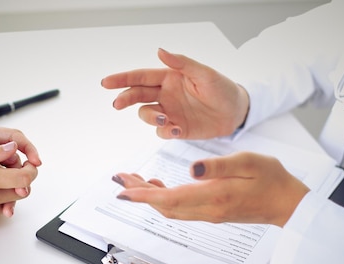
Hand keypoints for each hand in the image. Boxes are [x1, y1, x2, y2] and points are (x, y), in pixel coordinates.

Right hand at [101, 48, 248, 138]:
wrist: (236, 112)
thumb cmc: (222, 89)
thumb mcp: (204, 73)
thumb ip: (181, 63)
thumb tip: (159, 51)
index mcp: (169, 78)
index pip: (141, 77)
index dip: (122, 79)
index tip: (106, 82)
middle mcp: (166, 95)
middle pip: (137, 96)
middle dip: (125, 98)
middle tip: (117, 104)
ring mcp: (170, 112)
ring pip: (147, 115)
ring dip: (151, 118)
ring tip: (166, 120)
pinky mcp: (177, 129)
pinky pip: (162, 132)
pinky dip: (166, 132)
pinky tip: (178, 130)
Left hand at [113, 152, 308, 227]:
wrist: (287, 203)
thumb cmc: (272, 179)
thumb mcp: (248, 162)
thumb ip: (218, 166)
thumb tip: (190, 169)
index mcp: (214, 196)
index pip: (170, 198)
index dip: (143, 195)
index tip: (123, 190)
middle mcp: (207, 210)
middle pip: (163, 206)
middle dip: (139, 193)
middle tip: (120, 178)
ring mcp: (208, 214)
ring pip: (169, 209)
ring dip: (149, 196)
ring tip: (133, 180)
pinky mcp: (211, 212)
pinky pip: (179, 209)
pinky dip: (163, 198)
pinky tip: (158, 186)